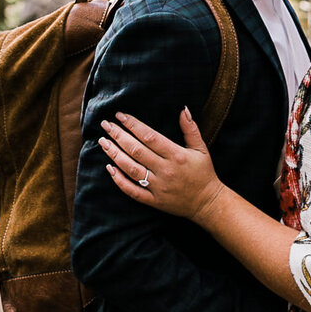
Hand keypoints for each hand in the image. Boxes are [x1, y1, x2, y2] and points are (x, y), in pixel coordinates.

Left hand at [100, 108, 223, 221]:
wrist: (207, 202)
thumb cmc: (203, 173)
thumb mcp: (201, 148)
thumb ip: (191, 129)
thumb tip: (183, 109)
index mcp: (176, 155)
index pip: (149, 136)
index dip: (133, 125)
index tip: (120, 116)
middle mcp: (165, 170)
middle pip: (136, 151)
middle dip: (118, 136)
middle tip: (105, 125)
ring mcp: (158, 187)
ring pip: (131, 169)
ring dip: (114, 155)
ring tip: (103, 142)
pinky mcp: (154, 201)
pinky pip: (132, 191)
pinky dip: (119, 181)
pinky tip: (109, 169)